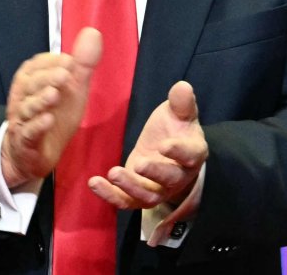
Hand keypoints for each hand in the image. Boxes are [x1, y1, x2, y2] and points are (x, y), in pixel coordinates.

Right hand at [0, 27, 101, 189]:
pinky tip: (48, 120)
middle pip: (31, 84)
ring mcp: (22, 119)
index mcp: (31, 79)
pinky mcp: (25, 141)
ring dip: (40, 100)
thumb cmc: (52, 115)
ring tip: (54, 95)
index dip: (52, 63)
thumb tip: (93, 31)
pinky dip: (37, 126)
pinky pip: (28, 132)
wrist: (30, 154)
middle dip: (47, 78)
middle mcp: (23, 96)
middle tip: (65, 75)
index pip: (37, 65)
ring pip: (28, 107)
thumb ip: (82, 63)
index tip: (69, 61)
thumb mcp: (72, 90)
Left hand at [90, 80, 206, 234]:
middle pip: (170, 180)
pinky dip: (110, 195)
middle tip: (138, 164)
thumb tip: (183, 85)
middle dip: (154, 173)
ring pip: (147, 196)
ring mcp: (158, 189)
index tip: (165, 145)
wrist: (166, 150)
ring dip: (130, 187)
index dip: (179, 151)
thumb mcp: (178, 113)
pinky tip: (94, 183)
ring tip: (113, 173)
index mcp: (192, 154)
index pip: (190, 155)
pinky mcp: (137, 195)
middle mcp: (178, 177)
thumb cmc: (174, 129)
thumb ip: (181, 103)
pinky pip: (126, 201)